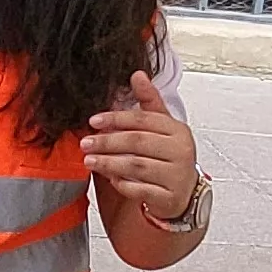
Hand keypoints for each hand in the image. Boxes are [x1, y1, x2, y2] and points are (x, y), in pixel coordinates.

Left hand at [82, 70, 198, 220]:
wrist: (185, 194)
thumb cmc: (169, 158)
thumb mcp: (162, 128)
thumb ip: (149, 102)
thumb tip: (137, 74)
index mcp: (178, 130)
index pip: (143, 120)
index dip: (116, 118)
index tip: (94, 120)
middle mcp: (181, 151)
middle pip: (138, 142)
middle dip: (108, 141)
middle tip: (86, 143)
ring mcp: (178, 176)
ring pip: (137, 166)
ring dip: (109, 163)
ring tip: (90, 160)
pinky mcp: (171, 197)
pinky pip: (142, 190)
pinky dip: (123, 184)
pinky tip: (110, 179)